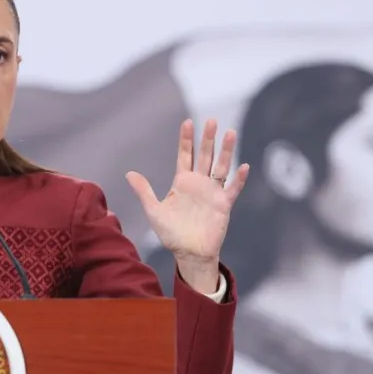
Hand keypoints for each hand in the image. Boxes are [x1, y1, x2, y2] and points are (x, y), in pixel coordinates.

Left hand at [126, 119, 248, 288]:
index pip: (185, 155)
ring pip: (221, 167)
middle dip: (208, 139)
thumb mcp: (154, 211)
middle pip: (205, 156)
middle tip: (212, 120)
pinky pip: (233, 189)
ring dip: (226, 151)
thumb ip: (144, 191)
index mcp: (182, 182)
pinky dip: (239, 179)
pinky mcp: (223, 205)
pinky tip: (243, 166)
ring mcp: (212, 192)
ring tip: (230, 133)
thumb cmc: (170, 233)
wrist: (188, 253)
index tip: (188, 122)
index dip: (186, 139)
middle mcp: (199, 183)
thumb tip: (129, 173)